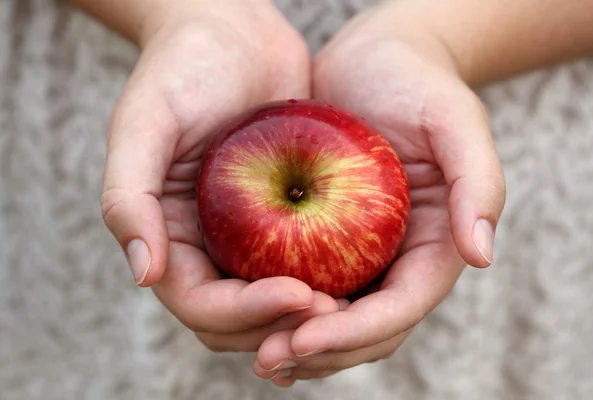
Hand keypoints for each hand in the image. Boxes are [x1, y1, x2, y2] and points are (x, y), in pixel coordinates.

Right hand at [100, 1, 339, 352]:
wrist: (231, 30)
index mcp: (170, 236)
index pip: (200, 304)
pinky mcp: (284, 215)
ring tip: (352, 302)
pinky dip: (330, 277)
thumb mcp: (143, 122)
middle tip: (334, 310)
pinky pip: (307, 261)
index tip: (299, 294)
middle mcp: (208, 245)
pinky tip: (365, 273)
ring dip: (310, 314)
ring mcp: (247, 235)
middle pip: (240, 318)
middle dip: (282, 326)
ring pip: (276, 301)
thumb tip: (144, 274)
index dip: (245, 313)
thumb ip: (128, 197)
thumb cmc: (182, 69)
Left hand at [253, 2, 505, 385]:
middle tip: (270, 359)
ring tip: (255, 352)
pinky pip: (306, 287)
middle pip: (365, 331)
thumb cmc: (416, 82)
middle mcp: (397, 260)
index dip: (354, 333)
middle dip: (321, 353)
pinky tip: (245, 316)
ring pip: (333, 320)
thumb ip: (477, 182)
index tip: (304, 337)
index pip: (400, 309)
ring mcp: (362, 255)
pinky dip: (279, 310)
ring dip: (297, 345)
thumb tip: (481, 254)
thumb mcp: (455, 119)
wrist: (373, 60)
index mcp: (434, 246)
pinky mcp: (326, 240)